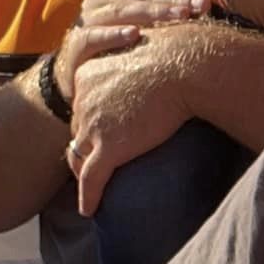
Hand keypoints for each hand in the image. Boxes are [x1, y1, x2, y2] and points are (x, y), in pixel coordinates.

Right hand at [55, 0, 208, 96]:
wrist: (74, 76)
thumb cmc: (116, 47)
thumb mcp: (138, 24)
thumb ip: (163, 10)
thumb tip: (205, 3)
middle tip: (202, 3)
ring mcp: (88, 20)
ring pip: (122, 11)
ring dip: (153, 12)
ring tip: (181, 15)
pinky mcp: (77, 44)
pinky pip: (94, 37)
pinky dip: (114, 36)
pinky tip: (134, 35)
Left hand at [66, 21, 205, 215]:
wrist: (184, 66)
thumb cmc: (178, 55)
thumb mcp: (146, 53)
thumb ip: (139, 65)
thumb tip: (159, 71)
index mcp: (88, 74)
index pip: (83, 103)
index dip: (92, 119)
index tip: (103, 129)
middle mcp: (82, 98)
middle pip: (79, 129)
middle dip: (86, 145)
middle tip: (95, 160)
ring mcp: (93, 124)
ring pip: (79, 156)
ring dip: (83, 172)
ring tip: (91, 187)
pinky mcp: (109, 147)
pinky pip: (91, 179)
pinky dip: (88, 197)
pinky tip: (89, 210)